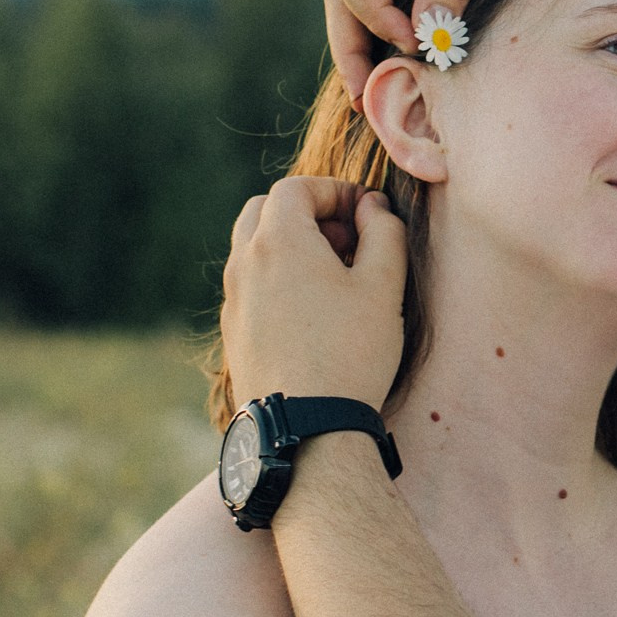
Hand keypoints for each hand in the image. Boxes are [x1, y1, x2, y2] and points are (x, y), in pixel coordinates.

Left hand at [222, 178, 407, 410]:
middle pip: (263, 210)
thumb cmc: (351, 352)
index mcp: (279, 241)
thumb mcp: (384, 286)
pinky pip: (249, 285)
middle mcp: (244, 263)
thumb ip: (384, 232)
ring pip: (251, 248)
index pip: (296, 188)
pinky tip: (310, 312)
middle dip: (305, 213)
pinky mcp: (232, 331)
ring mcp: (233, 299)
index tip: (365, 211)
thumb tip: (372, 207)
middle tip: (344, 239)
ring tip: (330, 277)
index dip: (334, 191)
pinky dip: (275, 278)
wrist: (307, 427)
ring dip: (288, 245)